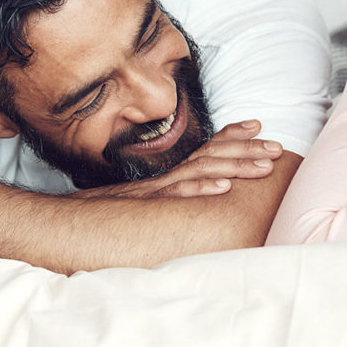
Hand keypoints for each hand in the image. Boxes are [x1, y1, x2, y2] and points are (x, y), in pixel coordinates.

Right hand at [70, 119, 281, 198]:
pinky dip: (199, 188)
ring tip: (265, 165)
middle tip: (278, 148)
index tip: (257, 124)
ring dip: (235, 165)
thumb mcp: (145, 203)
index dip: (231, 135)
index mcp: (167, 175)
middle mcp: (164, 176)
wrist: (68, 221)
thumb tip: (198, 191)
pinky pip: (175, 194)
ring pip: (201, 171)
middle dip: (246, 149)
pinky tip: (223, 187)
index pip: (203, 148)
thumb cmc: (107, 217)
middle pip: (211, 156)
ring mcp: (157, 189)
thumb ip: (169, 195)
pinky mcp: (146, 203)